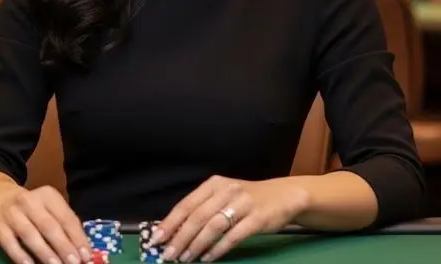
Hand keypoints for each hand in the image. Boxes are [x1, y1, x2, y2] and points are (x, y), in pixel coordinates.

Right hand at [0, 185, 92, 263]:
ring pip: (29, 234)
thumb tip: (82, 251)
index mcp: (48, 195)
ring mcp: (12, 213)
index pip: (65, 217)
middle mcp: (29, 201)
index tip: (86, 255)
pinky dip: (20, 256)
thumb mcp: (51, 209)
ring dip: (44, 252)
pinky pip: (9, 243)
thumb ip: (65, 227)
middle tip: (74, 262)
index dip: (77, 237)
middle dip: (62, 246)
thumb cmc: (34, 209)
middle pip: (48, 225)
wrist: (0, 199)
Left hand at [150, 176, 309, 262]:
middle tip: (168, 255)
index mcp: (214, 184)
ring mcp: (243, 204)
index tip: (156, 239)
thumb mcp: (224, 196)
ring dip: (196, 244)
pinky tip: (208, 258)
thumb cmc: (247, 198)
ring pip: (213, 226)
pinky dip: (218, 248)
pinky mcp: (257, 218)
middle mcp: (226, 190)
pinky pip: (233, 236)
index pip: (186, 204)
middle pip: (197, 216)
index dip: (170, 222)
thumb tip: (174, 230)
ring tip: (185, 258)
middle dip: (180, 237)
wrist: (283, 196)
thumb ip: (202, 209)